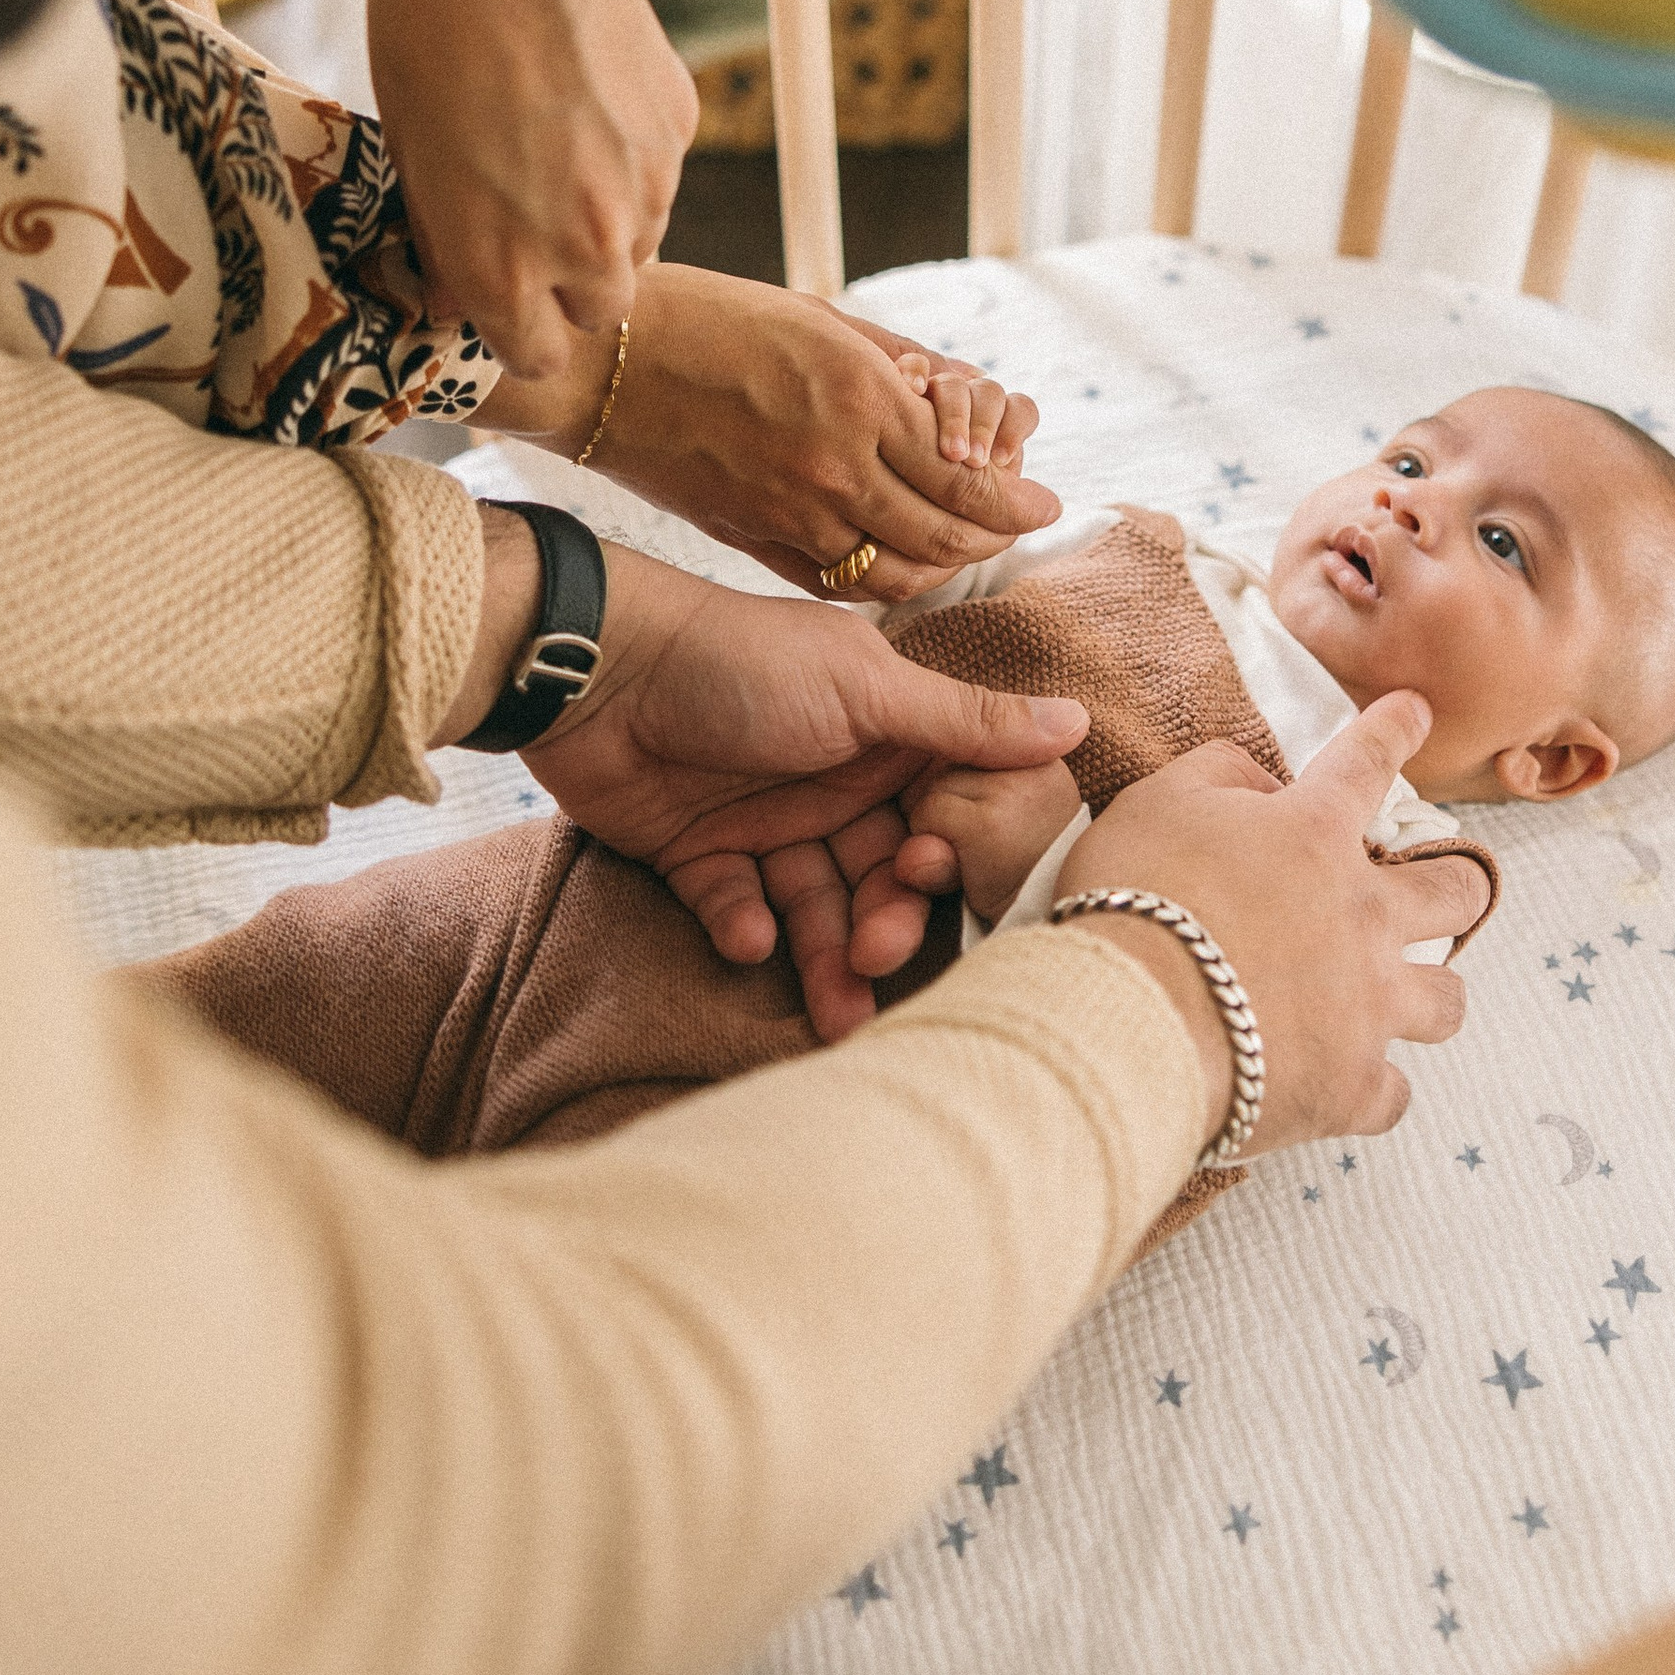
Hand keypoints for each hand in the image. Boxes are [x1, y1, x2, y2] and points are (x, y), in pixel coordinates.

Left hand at [367, 0, 695, 378]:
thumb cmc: (424, 37)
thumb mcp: (408, 155)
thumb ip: (442, 239)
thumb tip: (452, 291)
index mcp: (503, 271)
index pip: (539, 356)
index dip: (519, 326)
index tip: (502, 293)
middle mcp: (586, 247)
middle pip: (603, 306)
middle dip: (573, 279)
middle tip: (532, 218)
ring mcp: (645, 187)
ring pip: (640, 236)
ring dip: (606, 214)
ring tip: (555, 139)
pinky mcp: (679, 126)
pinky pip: (660, 168)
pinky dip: (631, 150)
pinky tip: (585, 89)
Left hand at [517, 545, 1089, 1018]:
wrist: (595, 669)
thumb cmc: (740, 662)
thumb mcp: (865, 690)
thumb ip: (965, 722)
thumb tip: (1078, 722)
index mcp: (885, 737)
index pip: (940, 815)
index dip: (944, 858)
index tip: (937, 885)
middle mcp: (834, 781)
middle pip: (880, 875)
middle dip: (883, 927)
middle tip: (875, 964)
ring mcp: (766, 819)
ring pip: (814, 906)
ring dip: (823, 954)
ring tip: (832, 1012)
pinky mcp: (698, 854)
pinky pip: (737, 908)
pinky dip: (746, 928)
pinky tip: (749, 938)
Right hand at [588, 261, 1057, 598]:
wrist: (603, 362)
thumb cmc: (711, 319)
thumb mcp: (822, 320)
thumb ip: (899, 368)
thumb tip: (962, 396)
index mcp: (861, 400)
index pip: (970, 477)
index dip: (1017, 500)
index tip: (1043, 502)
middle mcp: (835, 467)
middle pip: (947, 534)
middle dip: (994, 537)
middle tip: (1014, 526)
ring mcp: (791, 512)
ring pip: (897, 572)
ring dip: (942, 567)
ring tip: (963, 548)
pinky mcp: (752, 539)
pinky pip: (838, 582)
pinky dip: (878, 580)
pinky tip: (894, 561)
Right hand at [1049, 696, 1483, 1153]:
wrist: (1126, 1020)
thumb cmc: (1132, 898)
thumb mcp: (1158, 801)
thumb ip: (1220, 773)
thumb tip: (1262, 781)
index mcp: (1314, 835)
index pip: (1366, 762)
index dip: (1393, 729)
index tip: (1415, 710)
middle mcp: (1362, 916)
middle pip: (1453, 892)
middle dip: (1456, 886)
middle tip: (1441, 892)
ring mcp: (1368, 1006)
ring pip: (1445, 1000)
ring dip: (1426, 994)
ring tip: (1400, 998)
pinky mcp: (1351, 1088)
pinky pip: (1392, 1096)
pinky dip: (1370, 1089)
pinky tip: (1344, 1083)